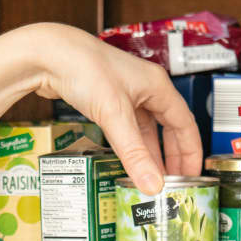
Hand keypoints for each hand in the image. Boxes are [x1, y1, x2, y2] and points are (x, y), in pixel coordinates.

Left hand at [0, 23, 200, 193]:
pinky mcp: (107, 102)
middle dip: (173, 157)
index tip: (193, 176)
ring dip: (151, 155)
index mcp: (157, 87)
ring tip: (153, 178)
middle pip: (169, 129)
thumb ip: (134, 154)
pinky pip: (127, 129)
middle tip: (175, 183)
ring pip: (146, 131)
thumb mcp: (115, 116)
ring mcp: (125, 95)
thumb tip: (152, 184)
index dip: (191, 152)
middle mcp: (145, 90)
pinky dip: (132, 148)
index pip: (185, 124)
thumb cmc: (84, 68)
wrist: (47, 55)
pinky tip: (130, 162)